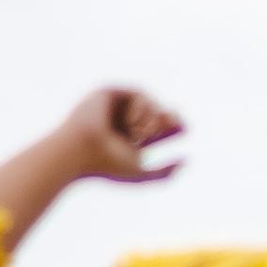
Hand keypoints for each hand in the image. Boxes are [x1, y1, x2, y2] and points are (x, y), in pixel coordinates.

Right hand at [60, 86, 184, 186]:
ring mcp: (115, 107)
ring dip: (152, 117)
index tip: (186, 129)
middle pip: (156, 114)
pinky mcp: (108, 93)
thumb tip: (187, 159)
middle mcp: (123, 122)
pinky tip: (133, 122)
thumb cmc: (106, 165)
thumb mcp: (141, 174)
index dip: (175, 127)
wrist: (80, 150)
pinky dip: (142, 106)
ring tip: (143, 133)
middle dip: (168, 118)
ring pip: (149, 103)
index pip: (158, 131)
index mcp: (130, 141)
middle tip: (173, 124)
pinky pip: (138, 93)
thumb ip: (165, 173)